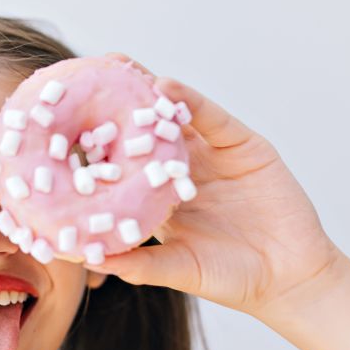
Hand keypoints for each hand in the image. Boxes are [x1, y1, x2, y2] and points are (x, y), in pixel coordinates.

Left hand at [85, 54, 342, 317]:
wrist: (287, 278)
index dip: (96, 150)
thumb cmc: (229, 278)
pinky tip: (166, 87)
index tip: (61, 136)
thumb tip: (88, 260)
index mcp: (158, 198)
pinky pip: (212, 118)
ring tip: (119, 71)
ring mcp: (212, 154)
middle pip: (144, 133)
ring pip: (175, 117)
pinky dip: (190, 100)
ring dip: (148, 93)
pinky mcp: (242, 144)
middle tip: (84, 83)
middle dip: (117, 108)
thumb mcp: (178, 270)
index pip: (122, 167)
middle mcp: (180, 170)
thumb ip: (138, 264)